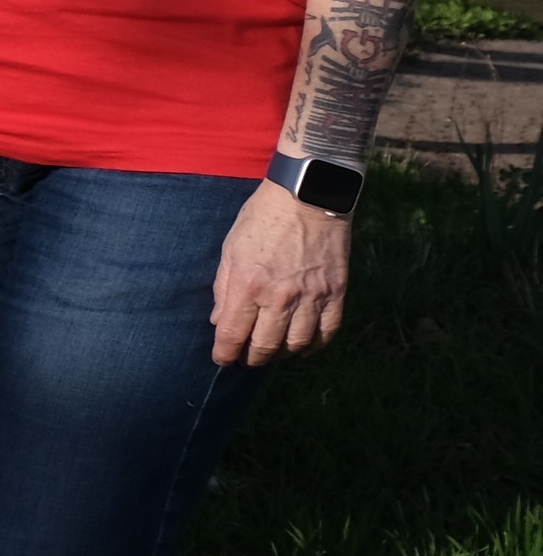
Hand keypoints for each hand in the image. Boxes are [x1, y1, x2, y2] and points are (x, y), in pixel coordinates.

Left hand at [209, 177, 348, 363]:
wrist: (308, 196)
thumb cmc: (262, 219)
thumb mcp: (230, 248)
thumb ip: (223, 287)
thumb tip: (218, 321)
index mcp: (248, 284)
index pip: (232, 334)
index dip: (225, 353)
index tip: (222, 359)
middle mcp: (280, 296)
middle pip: (265, 346)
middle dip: (251, 358)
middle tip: (247, 359)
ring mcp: (311, 296)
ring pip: (297, 344)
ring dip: (282, 354)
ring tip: (273, 351)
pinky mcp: (336, 292)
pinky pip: (328, 331)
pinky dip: (315, 345)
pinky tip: (304, 345)